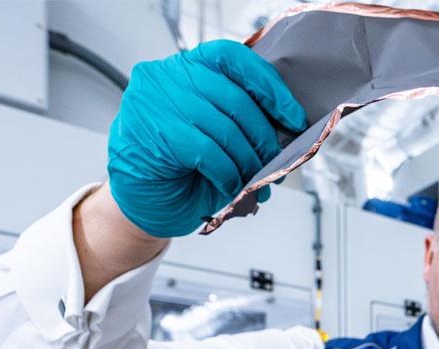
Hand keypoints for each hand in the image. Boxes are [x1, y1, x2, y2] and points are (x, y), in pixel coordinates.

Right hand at [107, 40, 307, 237]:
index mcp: (188, 66)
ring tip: (256, 181)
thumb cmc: (183, 166)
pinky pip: (208, 152)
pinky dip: (228, 174)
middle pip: (236, 99)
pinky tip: (231, 186)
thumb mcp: (218, 132)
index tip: (293, 118)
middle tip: (275, 164)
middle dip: (264, 138)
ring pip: (225, 129)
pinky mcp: (153, 131)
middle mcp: (168, 75)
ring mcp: (155, 101)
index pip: (235, 58)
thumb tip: (289, 126)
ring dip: (249, 162)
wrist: (144, 200)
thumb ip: (243, 118)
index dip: (270, 88)